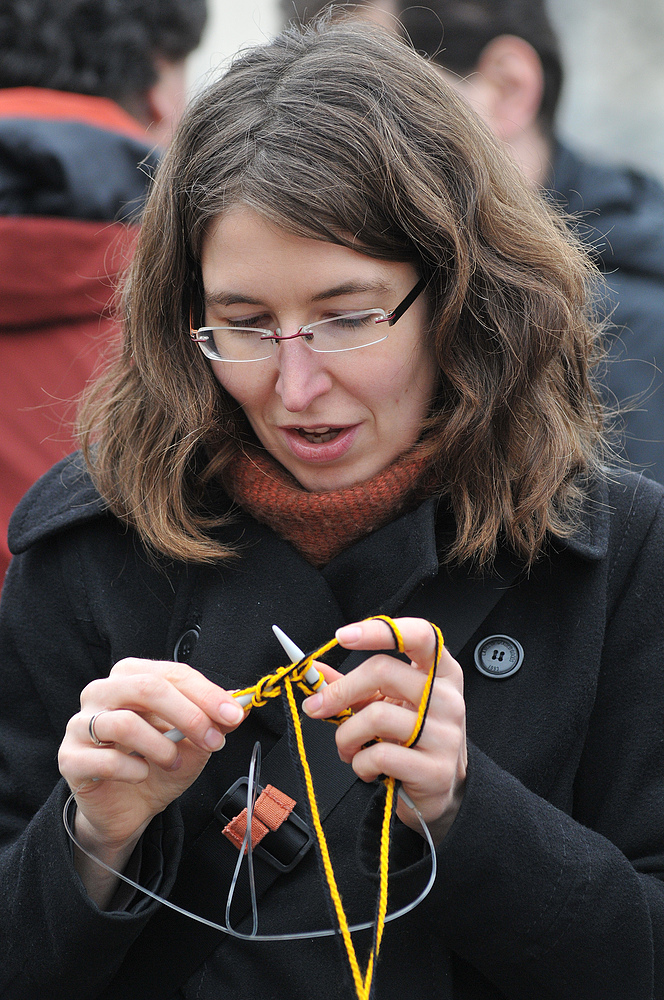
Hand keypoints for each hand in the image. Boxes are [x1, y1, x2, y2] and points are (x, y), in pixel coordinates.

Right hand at [58, 658, 245, 875]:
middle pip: (148, 688)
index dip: (206, 694)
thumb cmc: (157, 764)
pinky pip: (104, 759)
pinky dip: (133, 770)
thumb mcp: (194, 742)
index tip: (233, 714)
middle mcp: (102, 692)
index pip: (172, 673)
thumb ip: (213, 721)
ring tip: (174, 762)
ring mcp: (80, 724)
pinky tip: (142, 775)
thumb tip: (239, 706)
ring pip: (124, 723)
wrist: (129, 808)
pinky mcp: (70, 758)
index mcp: (132, 676)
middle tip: (213, 740)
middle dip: (189, 715)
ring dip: (161, 747)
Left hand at [302, 617, 466, 843]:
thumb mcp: (389, 703)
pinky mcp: (435, 768)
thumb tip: (315, 672)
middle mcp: (448, 698)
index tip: (343, 636)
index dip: (381, 630)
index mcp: (441, 672)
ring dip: (346, 734)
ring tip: (347, 746)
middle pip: (383, 670)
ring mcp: (445, 734)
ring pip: (376, 715)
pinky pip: (380, 755)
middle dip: (340, 691)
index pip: (420, 635)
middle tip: (318, 707)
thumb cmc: (411, 738)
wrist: (440, 788)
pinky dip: (360, 763)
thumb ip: (355, 686)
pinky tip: (366, 767)